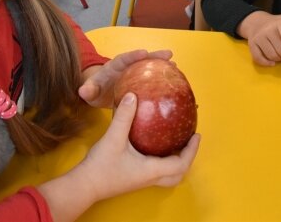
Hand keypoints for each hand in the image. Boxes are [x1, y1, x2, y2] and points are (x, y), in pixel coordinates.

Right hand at [38, 93, 199, 220]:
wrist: (84, 185)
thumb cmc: (101, 166)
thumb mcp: (114, 137)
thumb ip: (124, 116)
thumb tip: (133, 95)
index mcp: (151, 170)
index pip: (181, 164)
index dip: (191, 150)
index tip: (196, 135)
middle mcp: (150, 177)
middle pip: (178, 174)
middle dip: (187, 157)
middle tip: (188, 141)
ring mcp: (142, 180)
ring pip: (167, 175)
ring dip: (175, 160)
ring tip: (175, 142)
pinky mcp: (134, 178)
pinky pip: (156, 171)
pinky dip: (162, 160)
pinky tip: (153, 144)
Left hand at [79, 49, 171, 108]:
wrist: (99, 92)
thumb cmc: (94, 90)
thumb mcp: (89, 92)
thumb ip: (87, 91)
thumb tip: (83, 92)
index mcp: (114, 67)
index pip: (123, 59)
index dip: (133, 55)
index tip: (144, 52)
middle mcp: (127, 67)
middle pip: (141, 59)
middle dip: (154, 56)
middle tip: (168, 54)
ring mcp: (135, 74)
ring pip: (149, 67)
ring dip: (162, 64)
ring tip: (175, 64)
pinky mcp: (140, 82)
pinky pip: (152, 79)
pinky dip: (162, 78)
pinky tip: (174, 80)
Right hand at [238, 2, 280, 65]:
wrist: (255, 22)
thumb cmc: (277, 22)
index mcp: (279, 23)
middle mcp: (268, 30)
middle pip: (279, 49)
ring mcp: (258, 38)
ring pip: (271, 55)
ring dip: (278, 60)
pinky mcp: (252, 45)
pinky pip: (258, 58)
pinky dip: (266, 63)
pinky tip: (272, 63)